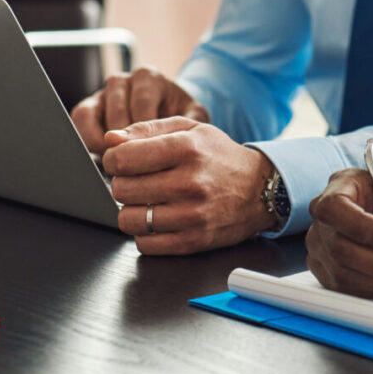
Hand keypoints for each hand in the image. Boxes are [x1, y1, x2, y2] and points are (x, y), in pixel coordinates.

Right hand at [70, 67, 209, 153]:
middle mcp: (123, 80)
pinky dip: (89, 139)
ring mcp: (102, 92)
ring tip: (122, 159)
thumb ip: (191, 123)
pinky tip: (105, 153)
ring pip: (94, 114)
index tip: (152, 153)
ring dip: (105, 141)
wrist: (166, 114)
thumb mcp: (193, 117)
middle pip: (116, 111)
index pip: (142, 104)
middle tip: (137, 162)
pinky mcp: (88, 106)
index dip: (145, 133)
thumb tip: (180, 140)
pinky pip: (80, 119)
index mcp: (149, 78)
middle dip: (127, 141)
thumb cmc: (179, 116)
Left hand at [98, 116, 273, 254]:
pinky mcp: (193, 241)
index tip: (121, 161)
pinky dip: (145, 233)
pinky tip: (159, 220)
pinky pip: (145, 244)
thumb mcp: (190, 130)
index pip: (123, 159)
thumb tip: (111, 140)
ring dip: (132, 211)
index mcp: (187, 149)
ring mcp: (191, 215)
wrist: (261, 189)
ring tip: (148, 202)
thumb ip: (148, 129)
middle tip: (140, 181)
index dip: (114, 159)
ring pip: (128, 220)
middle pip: (122, 190)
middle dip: (124, 184)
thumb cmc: (221, 157)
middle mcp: (189, 182)